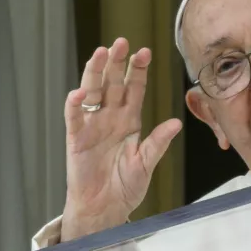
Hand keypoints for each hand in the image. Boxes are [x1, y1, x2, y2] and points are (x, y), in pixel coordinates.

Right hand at [60, 38, 182, 241]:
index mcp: (129, 121)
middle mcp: (110, 118)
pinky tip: (79, 92)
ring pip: (93, 92)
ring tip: (101, 53)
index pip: (134, 89)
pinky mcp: (76, 138)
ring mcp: (92, 125)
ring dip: (95, 72)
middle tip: (122, 42)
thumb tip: (176, 123)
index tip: (145, 52)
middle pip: (113, 83)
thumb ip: (157, 143)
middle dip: (118, 62)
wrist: (104, 208)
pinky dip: (75, 104)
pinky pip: (74, 117)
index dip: (138, 71)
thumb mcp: (146, 164)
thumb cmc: (125, 187)